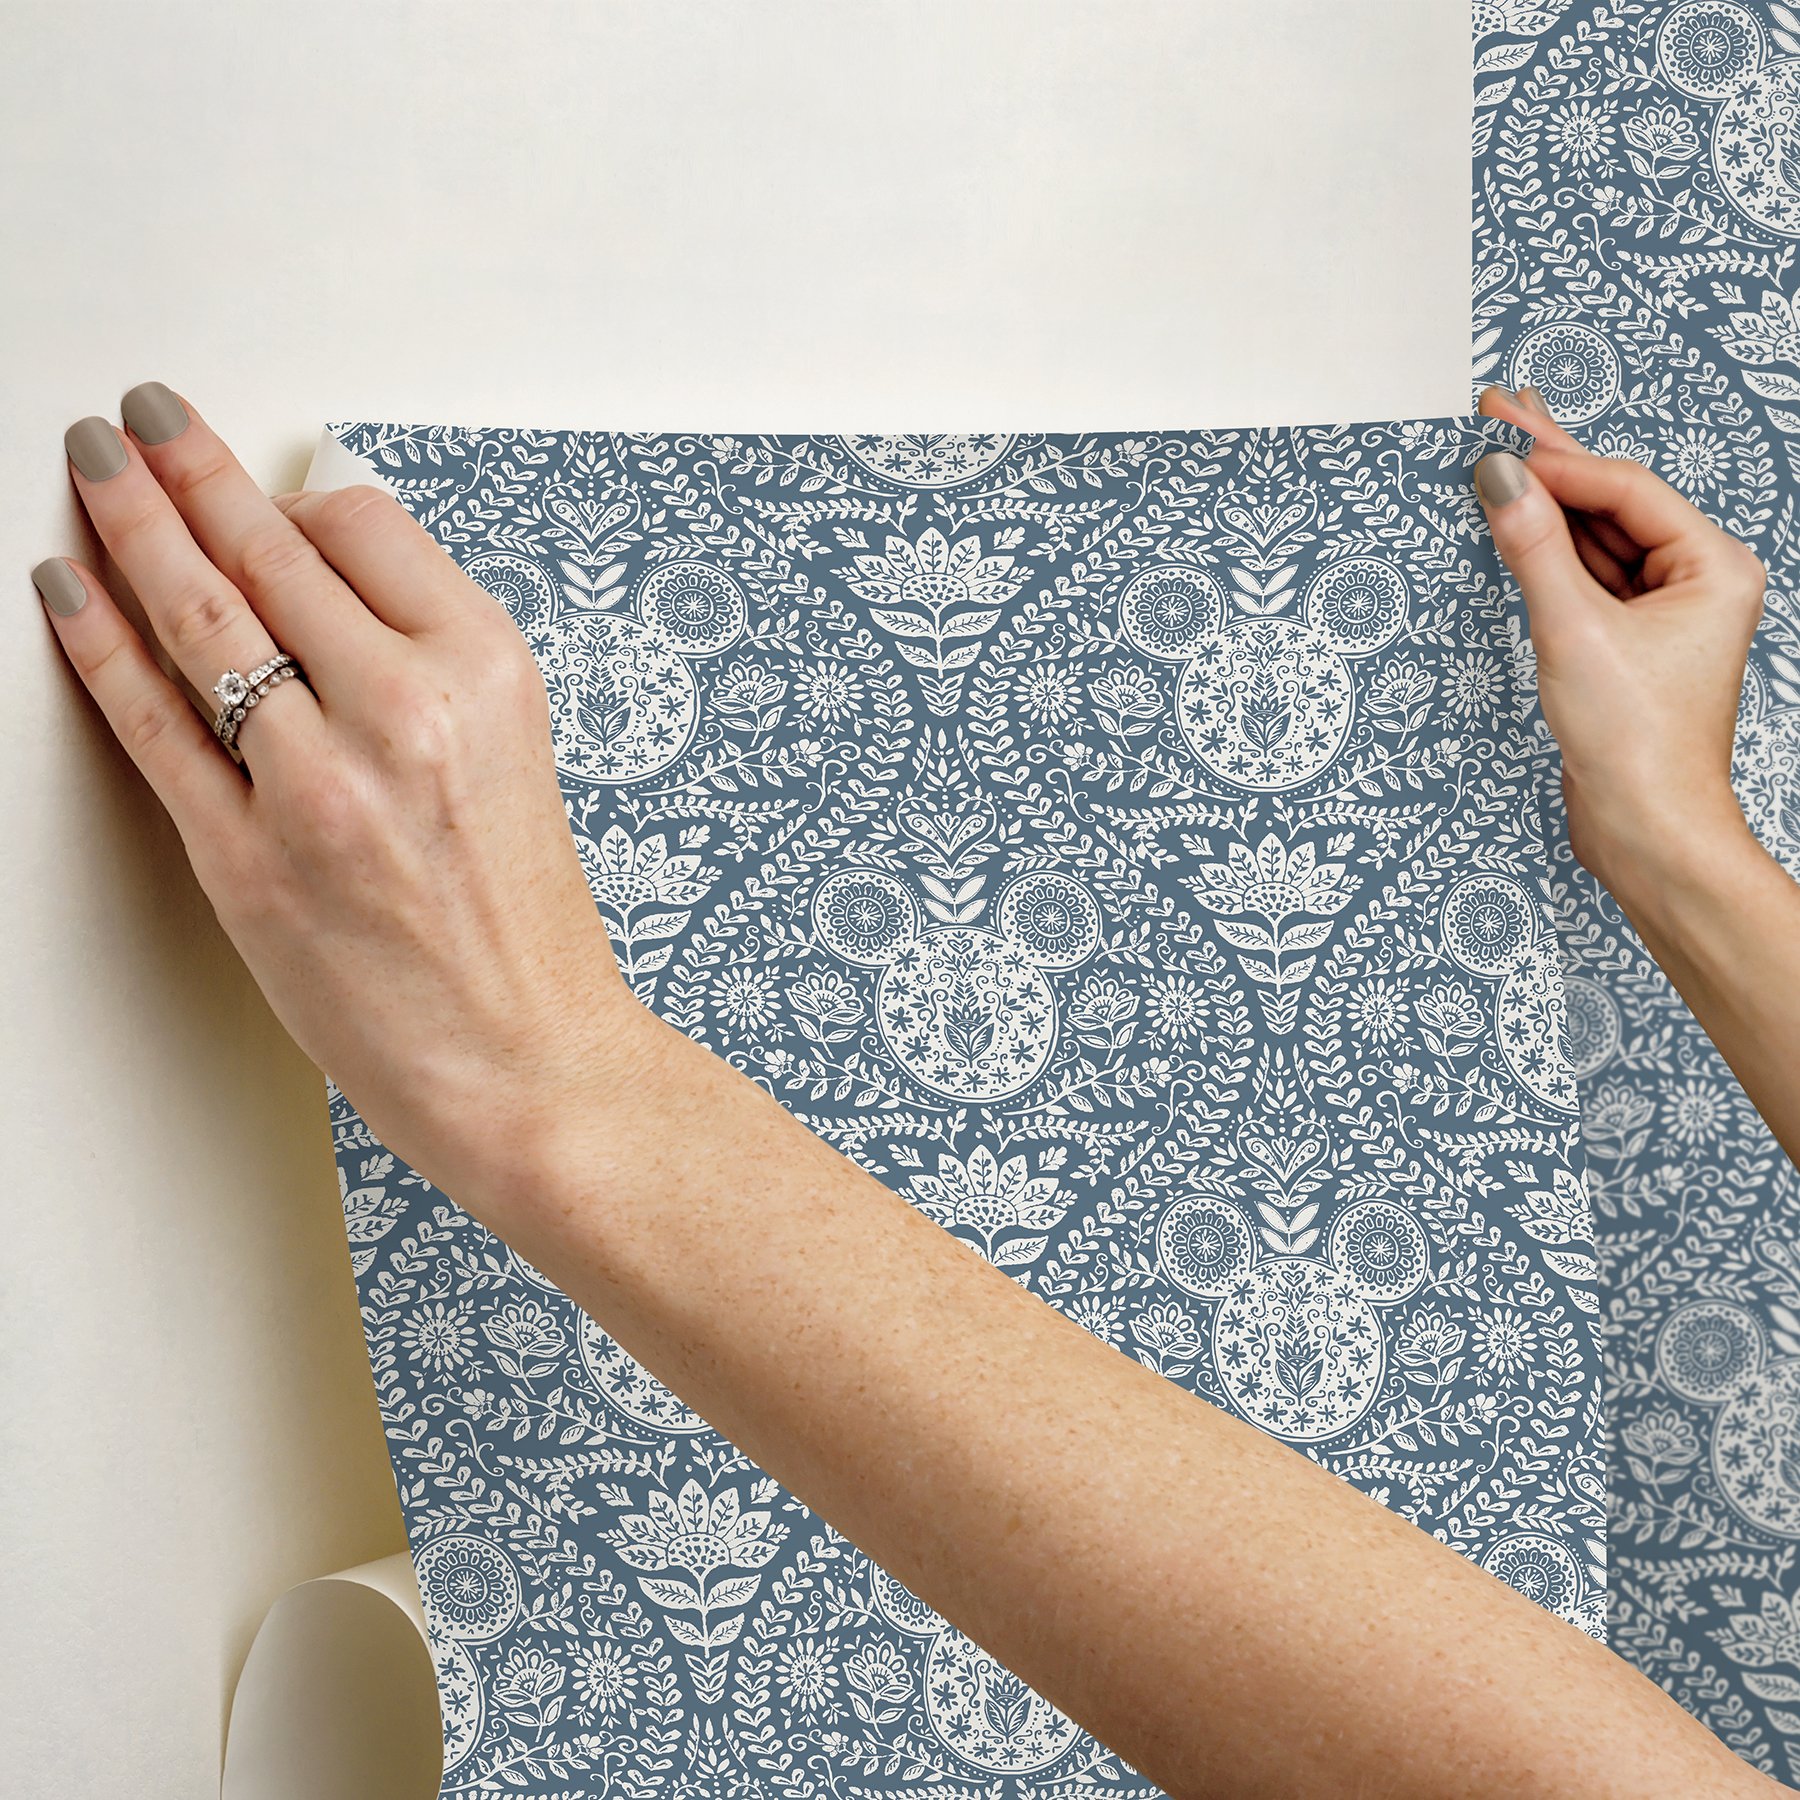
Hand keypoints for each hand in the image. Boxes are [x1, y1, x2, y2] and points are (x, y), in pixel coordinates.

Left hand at [32, 387, 641, 1206]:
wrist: (528, 1061)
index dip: (290, 495)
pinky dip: (97, 643)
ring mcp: (320, 787)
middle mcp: (406, 713)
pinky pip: (153, 724)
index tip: (254, 482)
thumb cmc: (523, 925)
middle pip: (267, 551)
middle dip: (186, 468)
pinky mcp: (248, 861)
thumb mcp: (513, 752)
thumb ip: (424, 656)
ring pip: (198, 617)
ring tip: (91, 466)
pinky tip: (67, 588)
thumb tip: (327, 566)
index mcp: (485, 674)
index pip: (361, 526)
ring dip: (127, 523)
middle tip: (138, 418)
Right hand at [1473, 384, 1765, 898]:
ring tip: (1497, 458)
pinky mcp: (1627, 645)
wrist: (1645, 829)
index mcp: (1713, 568)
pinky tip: (1516, 525)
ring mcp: (1662, 614)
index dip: (1558, 462)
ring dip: (1544, 507)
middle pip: (1612, 505)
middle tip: (1499, 411)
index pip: (1624, 490)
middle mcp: (1696, 583)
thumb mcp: (1573, 631)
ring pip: (1595, 540)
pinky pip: (1584, 580)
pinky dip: (1546, 554)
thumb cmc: (1638, 744)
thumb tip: (1500, 480)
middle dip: (1553, 463)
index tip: (1498, 438)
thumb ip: (1532, 548)